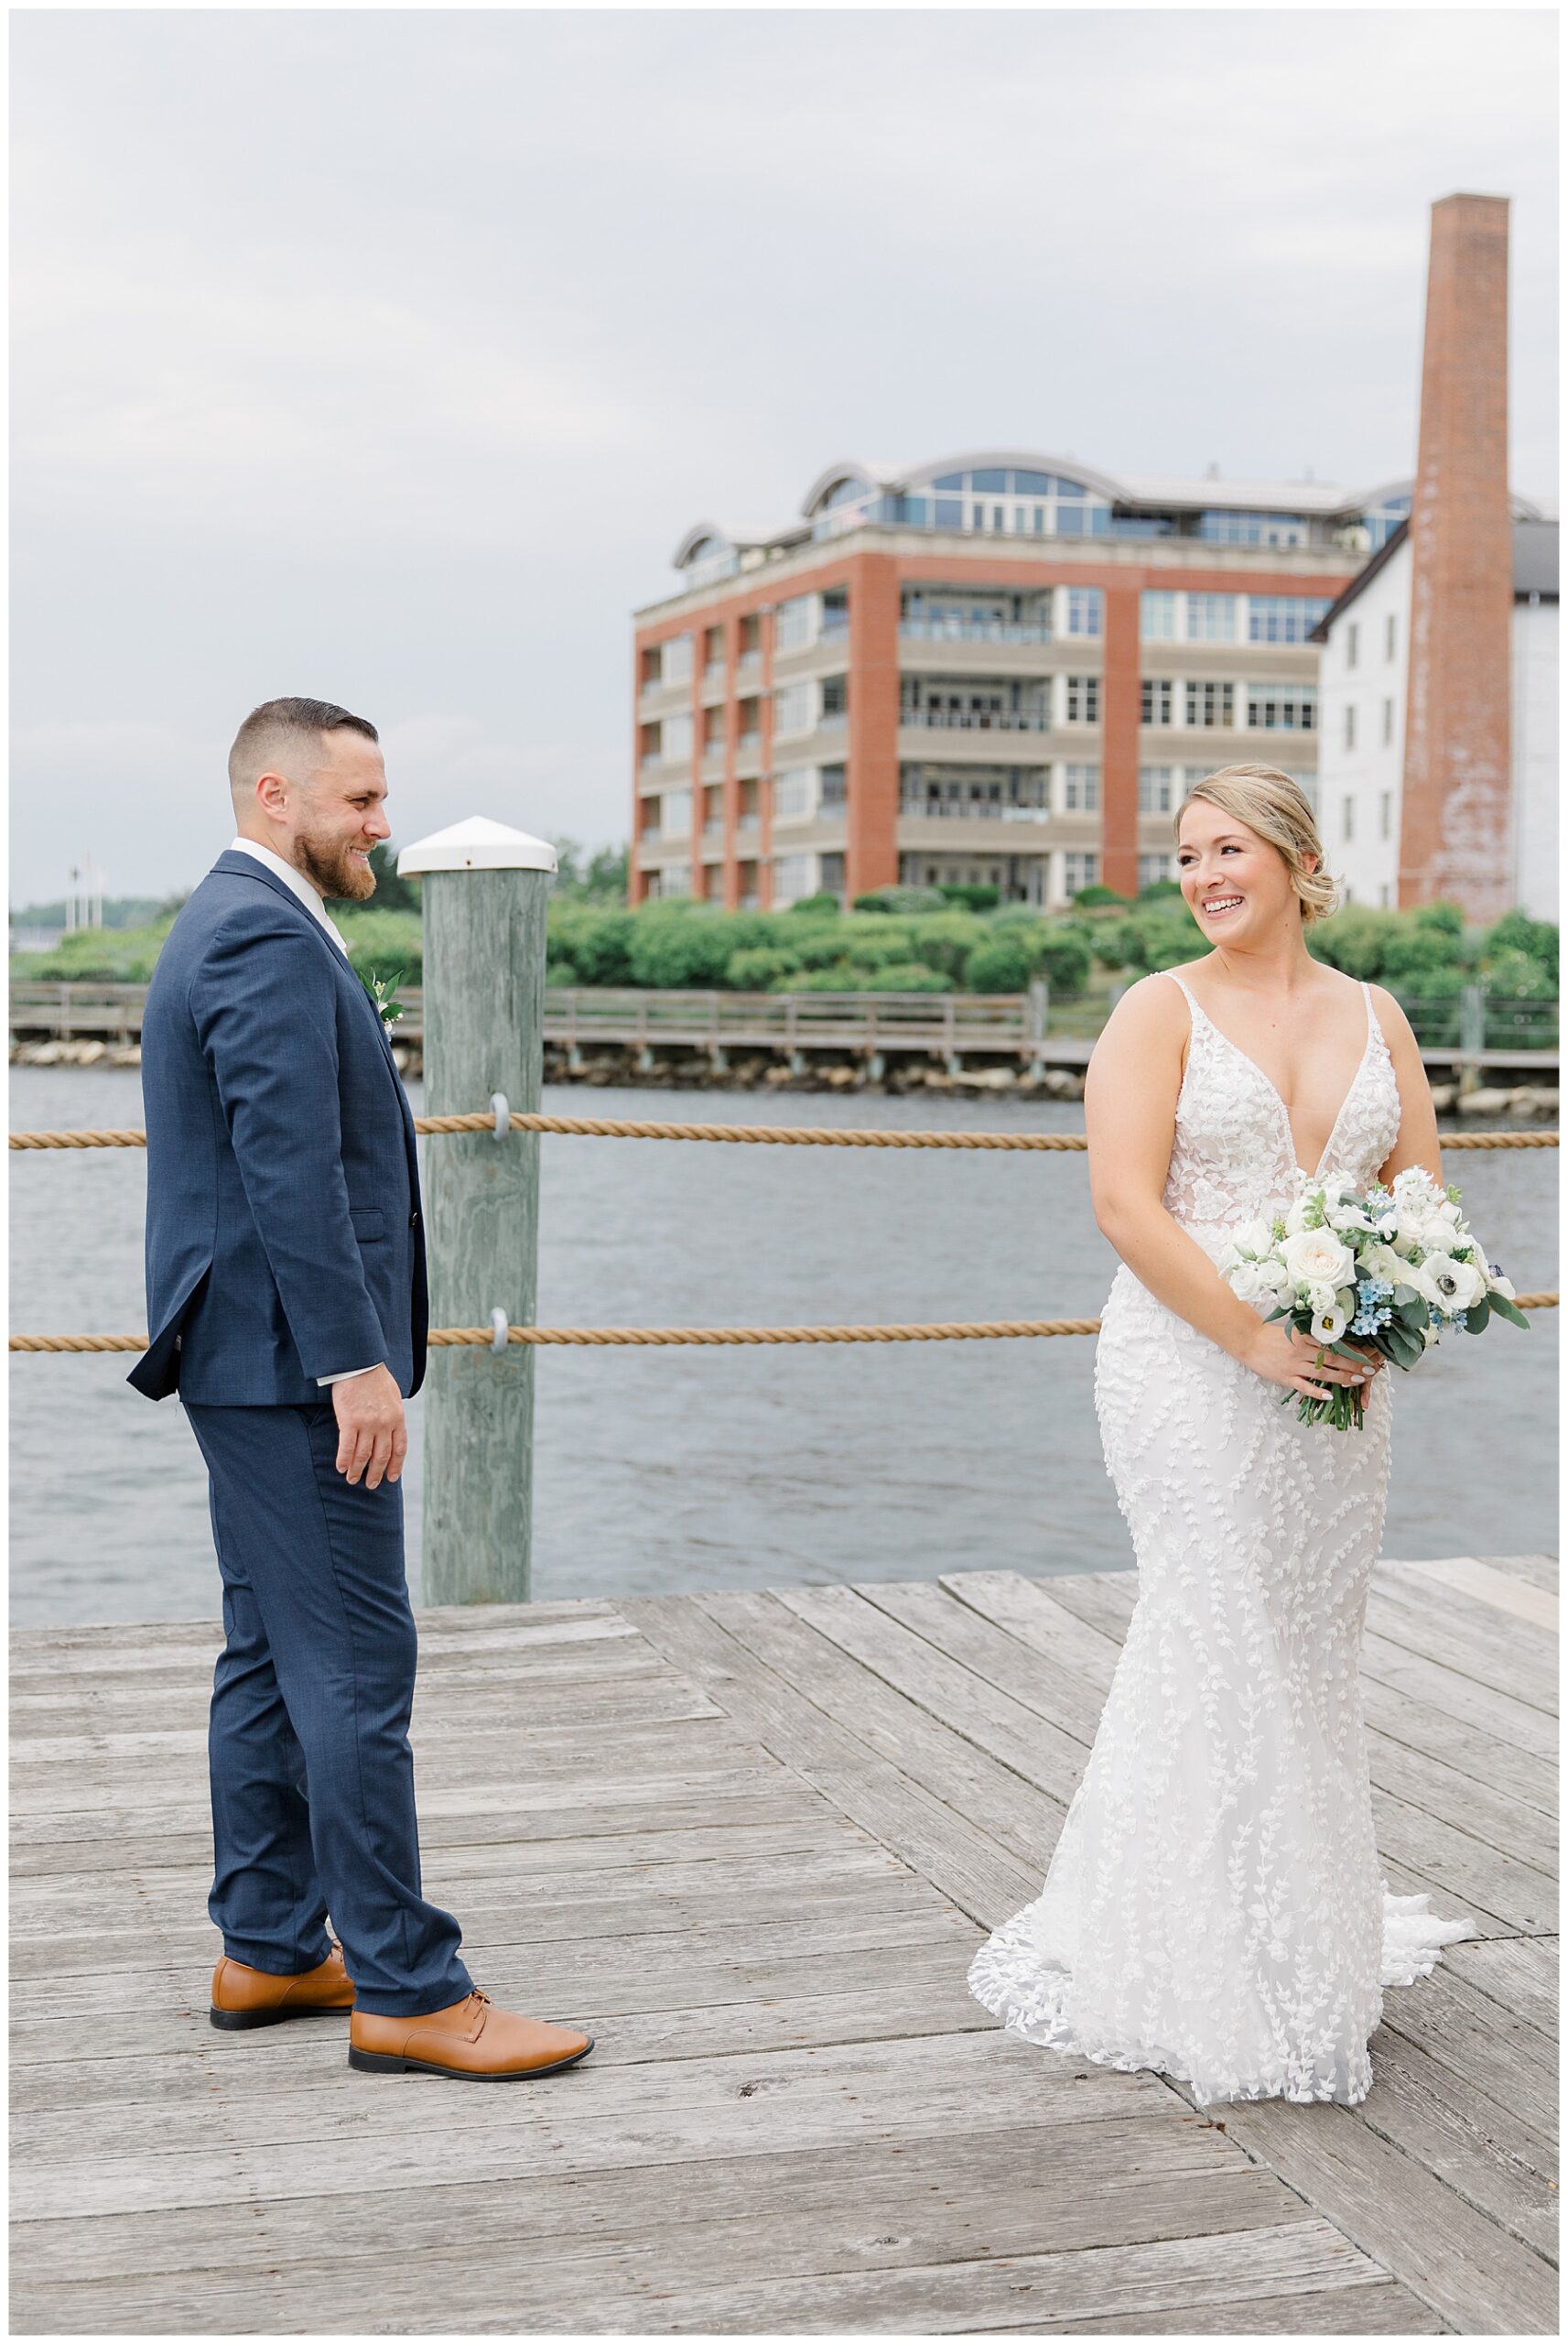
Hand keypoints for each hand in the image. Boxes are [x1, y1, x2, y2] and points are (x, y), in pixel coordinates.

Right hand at [331, 1364, 406, 1488]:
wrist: (361, 1364)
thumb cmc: (375, 1378)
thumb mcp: (393, 1397)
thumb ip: (393, 1415)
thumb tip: (392, 1429)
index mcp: (398, 1418)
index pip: (399, 1449)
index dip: (394, 1466)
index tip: (390, 1478)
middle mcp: (385, 1424)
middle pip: (381, 1456)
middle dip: (375, 1473)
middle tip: (370, 1485)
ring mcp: (368, 1424)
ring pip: (364, 1455)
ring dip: (357, 1470)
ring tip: (352, 1479)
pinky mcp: (349, 1421)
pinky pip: (347, 1447)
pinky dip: (344, 1460)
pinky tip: (340, 1468)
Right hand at [1244, 1323, 1385, 1403]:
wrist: (1250, 1341)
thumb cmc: (1274, 1336)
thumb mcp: (1295, 1331)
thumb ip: (1314, 1336)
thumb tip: (1338, 1342)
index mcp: (1306, 1337)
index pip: (1334, 1344)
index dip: (1352, 1349)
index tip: (1368, 1353)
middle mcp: (1302, 1350)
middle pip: (1333, 1358)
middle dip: (1353, 1364)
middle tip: (1370, 1369)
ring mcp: (1294, 1365)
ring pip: (1322, 1372)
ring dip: (1342, 1377)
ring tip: (1358, 1381)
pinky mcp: (1286, 1378)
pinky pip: (1304, 1386)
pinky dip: (1318, 1392)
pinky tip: (1331, 1396)